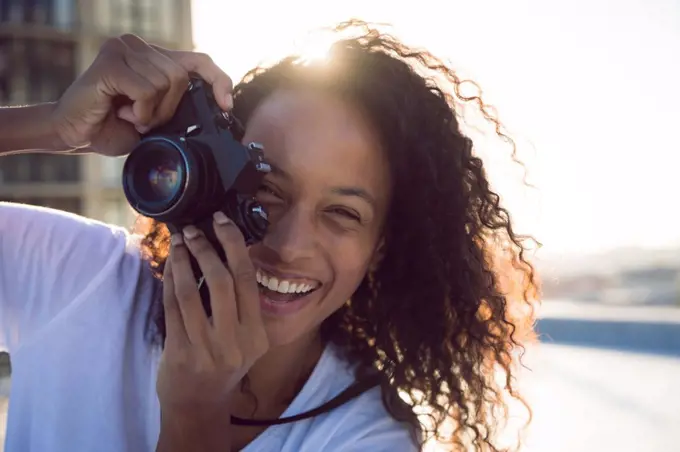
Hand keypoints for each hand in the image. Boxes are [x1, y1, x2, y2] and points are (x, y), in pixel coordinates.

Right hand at [51, 34, 232, 155]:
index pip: (199, 60)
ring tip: (130, 115)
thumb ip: (179, 104)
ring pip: (166, 83)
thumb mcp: (157, 116)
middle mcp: (139, 46)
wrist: (75, 134)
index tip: (226, 106)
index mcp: (154, 58)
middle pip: (182, 76)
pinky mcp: (111, 61)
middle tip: (145, 119)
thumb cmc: (114, 126)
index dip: (219, 80)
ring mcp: (123, 49)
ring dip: (152, 111)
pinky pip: (147, 90)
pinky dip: (140, 111)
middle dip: (169, 108)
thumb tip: (216, 107)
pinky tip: (121, 112)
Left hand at [156, 212, 267, 446]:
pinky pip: (172, 307)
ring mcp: (207, 349)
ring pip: (192, 291)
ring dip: (183, 260)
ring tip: (179, 242)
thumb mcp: (243, 338)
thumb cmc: (222, 363)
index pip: (247, 279)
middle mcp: (236, 342)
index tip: (221, 222)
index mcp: (257, 334)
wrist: (199, 403)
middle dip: (206, 248)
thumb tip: (225, 251)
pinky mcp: (181, 353)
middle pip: (223, 280)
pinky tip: (170, 265)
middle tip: (194, 229)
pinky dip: (170, 280)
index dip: (234, 245)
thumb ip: (240, 305)